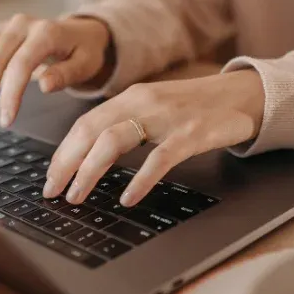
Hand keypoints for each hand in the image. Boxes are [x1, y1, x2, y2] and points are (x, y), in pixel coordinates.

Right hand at [0, 14, 110, 129]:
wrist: (79, 32)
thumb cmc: (84, 52)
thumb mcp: (86, 64)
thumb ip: (67, 74)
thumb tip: (45, 85)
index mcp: (46, 32)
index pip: (20, 65)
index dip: (9, 95)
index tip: (6, 121)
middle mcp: (20, 25)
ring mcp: (4, 27)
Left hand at [43, 70, 265, 205]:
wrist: (243, 95)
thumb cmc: (195, 108)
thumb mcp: (155, 109)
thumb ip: (126, 125)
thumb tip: (90, 158)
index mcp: (131, 97)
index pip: (85, 124)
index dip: (63, 152)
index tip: (50, 177)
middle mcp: (143, 102)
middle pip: (91, 131)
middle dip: (65, 163)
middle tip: (52, 192)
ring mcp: (167, 117)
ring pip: (114, 140)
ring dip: (89, 171)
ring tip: (77, 196)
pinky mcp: (192, 133)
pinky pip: (159, 158)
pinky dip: (140, 180)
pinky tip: (128, 198)